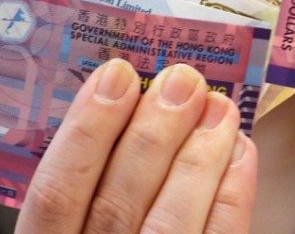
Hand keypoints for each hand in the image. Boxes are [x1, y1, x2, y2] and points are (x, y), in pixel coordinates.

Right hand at [17, 60, 256, 233]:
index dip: (86, 130)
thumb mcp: (72, 226)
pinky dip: (233, 195)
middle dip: (154, 134)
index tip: (117, 74)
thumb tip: (127, 102)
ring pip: (170, 225)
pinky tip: (239, 151)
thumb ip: (84, 188)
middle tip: (182, 80)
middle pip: (117, 205)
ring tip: (218, 107)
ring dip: (199, 157)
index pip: (55, 195)